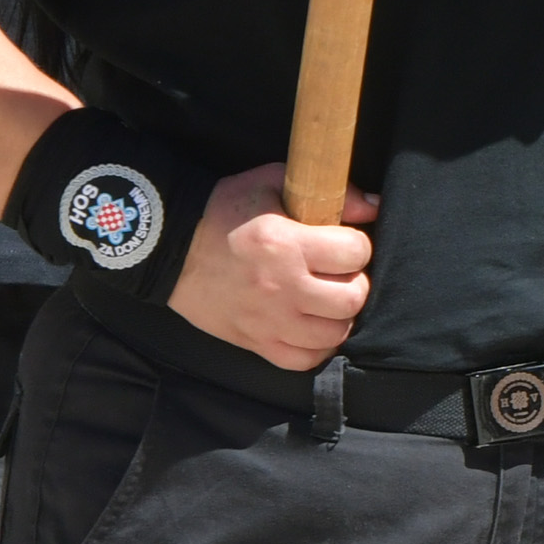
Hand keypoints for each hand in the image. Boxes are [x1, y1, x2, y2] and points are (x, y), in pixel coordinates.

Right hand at [166, 165, 375, 370]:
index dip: (357, 245)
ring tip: (328, 300)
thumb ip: (326, 193)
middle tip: (341, 274)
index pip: (354, 253)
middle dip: (356, 283)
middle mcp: (281, 287)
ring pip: (334, 334)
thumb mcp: (270, 183)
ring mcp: (269, 321)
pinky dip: (318, 346)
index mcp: (285, 244)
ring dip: (340, 316)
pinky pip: (305, 360)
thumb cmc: (223, 212)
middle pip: (352, 299)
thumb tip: (373, 206)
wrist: (170, 251)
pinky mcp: (256, 343)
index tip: (344, 243)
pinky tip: (313, 326)